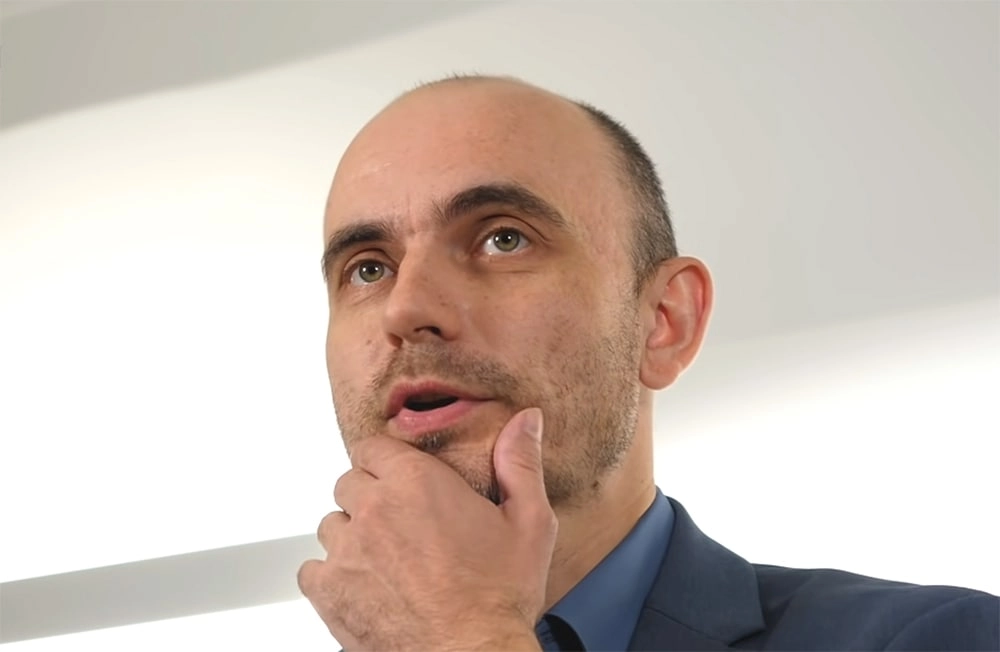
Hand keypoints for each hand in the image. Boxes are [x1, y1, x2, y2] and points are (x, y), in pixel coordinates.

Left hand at [298, 408, 555, 650]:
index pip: (372, 447)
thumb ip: (520, 464)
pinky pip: (313, 569)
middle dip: (371, 498)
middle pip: (350, 483)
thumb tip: (526, 420)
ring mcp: (346, 551)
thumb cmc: (499, 597)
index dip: (387, 463)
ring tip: (387, 560)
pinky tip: (367, 588)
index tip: (403, 482)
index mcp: (416, 482)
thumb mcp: (529, 524)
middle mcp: (374, 508)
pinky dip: (334, 577)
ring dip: (353, 536)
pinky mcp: (329, 591)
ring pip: (332, 525)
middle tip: (403, 526)